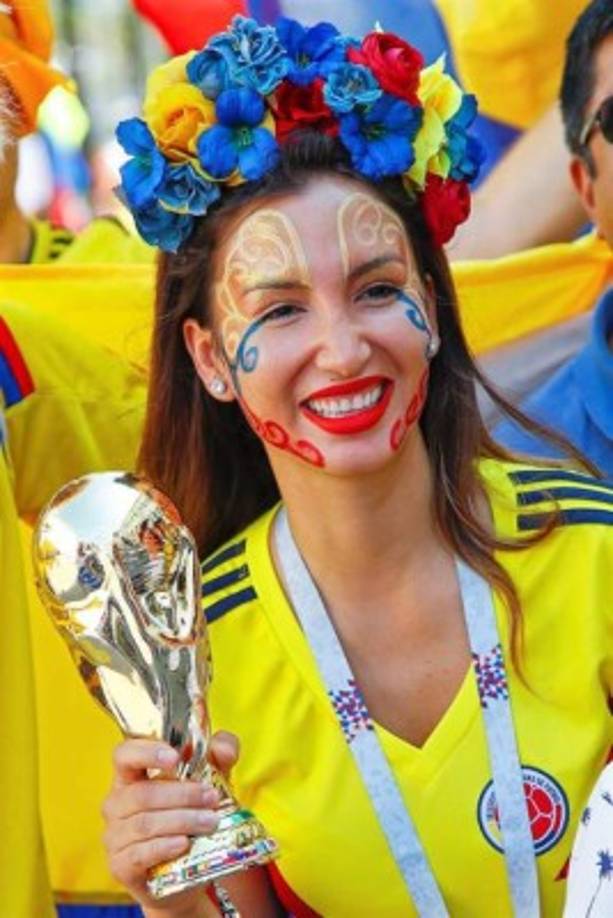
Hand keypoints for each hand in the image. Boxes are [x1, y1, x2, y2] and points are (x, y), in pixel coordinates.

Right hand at [102, 732, 238, 912]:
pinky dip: (164, 847)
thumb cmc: (193, 812)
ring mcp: (115, 836)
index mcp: (131, 775)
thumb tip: (222, 749)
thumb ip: (221, 753)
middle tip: (212, 797)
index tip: (175, 758)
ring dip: (181, 820)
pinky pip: (139, 854)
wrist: (188, 868)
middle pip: (142, 794)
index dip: (146, 752)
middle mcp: (117, 803)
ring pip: (144, 824)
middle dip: (182, 794)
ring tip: (210, 822)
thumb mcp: (213, 777)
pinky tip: (184, 844)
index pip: (124, 754)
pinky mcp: (120, 866)